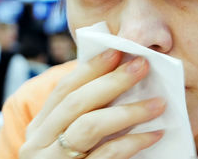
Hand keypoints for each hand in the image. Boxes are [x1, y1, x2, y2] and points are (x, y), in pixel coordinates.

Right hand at [19, 50, 165, 157]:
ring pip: (89, 127)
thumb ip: (83, 114)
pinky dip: (133, 142)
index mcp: (39, 128)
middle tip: (142, 67)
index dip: (90, 68)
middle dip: (111, 81)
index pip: (63, 90)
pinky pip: (108, 156)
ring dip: (127, 110)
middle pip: (76, 103)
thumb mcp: (67, 139)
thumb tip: (119, 76)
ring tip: (158, 103)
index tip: (117, 51)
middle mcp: (39, 144)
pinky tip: (154, 134)